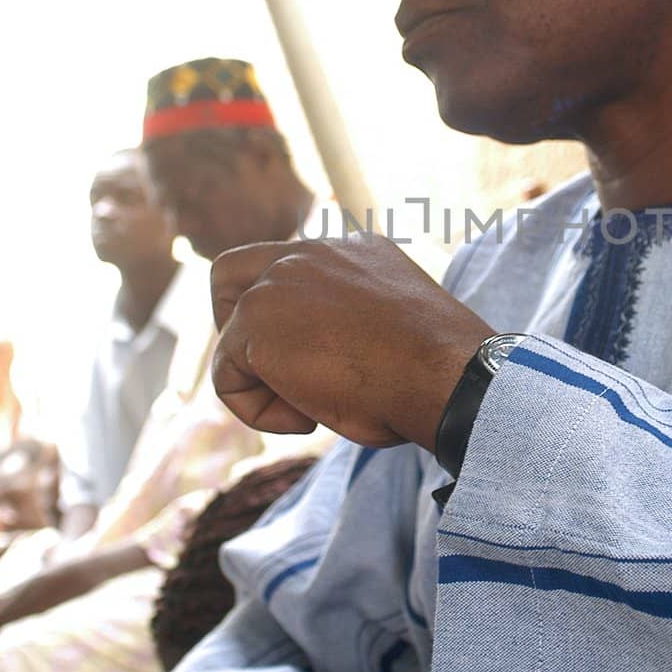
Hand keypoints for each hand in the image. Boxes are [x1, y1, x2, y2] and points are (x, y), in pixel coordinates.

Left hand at [210, 237, 493, 450]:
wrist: (444, 375)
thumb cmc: (433, 370)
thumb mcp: (390, 328)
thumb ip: (349, 320)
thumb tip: (326, 356)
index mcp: (351, 251)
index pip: (288, 267)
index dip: (283, 314)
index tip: (315, 358)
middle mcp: (309, 253)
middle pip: (229, 274)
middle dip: (235, 327)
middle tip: (275, 374)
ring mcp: (278, 281)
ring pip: (230, 337)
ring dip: (262, 383)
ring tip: (310, 409)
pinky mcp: (256, 322)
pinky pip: (228, 379)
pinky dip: (258, 411)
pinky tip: (305, 420)